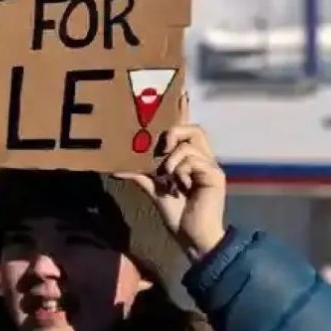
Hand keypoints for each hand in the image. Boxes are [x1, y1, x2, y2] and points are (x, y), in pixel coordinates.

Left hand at [115, 98, 225, 259]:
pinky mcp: (215, 174)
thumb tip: (115, 167)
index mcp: (191, 160)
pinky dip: (180, 168)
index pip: (188, 130)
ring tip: (167, 175)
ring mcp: (210, 166)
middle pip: (194, 128)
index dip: (184, 112)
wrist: (192, 237)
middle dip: (175, 131)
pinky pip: (193, 158)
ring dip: (173, 157)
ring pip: (191, 142)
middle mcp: (203, 159)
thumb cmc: (176, 214)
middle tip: (162, 147)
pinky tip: (178, 184)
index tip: (179, 92)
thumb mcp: (154, 190)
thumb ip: (140, 174)